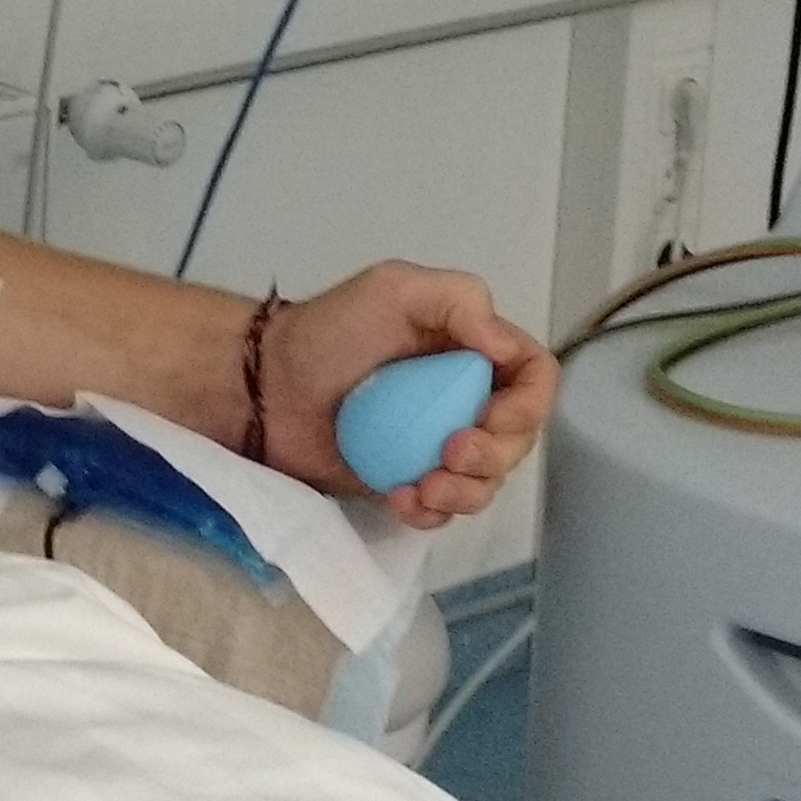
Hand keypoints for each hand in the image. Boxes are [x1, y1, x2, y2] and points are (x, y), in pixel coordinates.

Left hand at [262, 263, 558, 530]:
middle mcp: (465, 401)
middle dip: (494, 457)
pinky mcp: (408, 482)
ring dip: (466, 493)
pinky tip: (402, 499)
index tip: (492, 416)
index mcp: (473, 352)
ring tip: (423, 486)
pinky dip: (431, 512)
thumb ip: (459, 300)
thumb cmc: (327, 331)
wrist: (266, 387)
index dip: (527, 405)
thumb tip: (506, 345)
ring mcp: (437, 447)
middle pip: (517, 442)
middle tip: (450, 451)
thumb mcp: (394, 288)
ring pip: (485, 484)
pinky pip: (441, 510)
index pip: (535, 380)